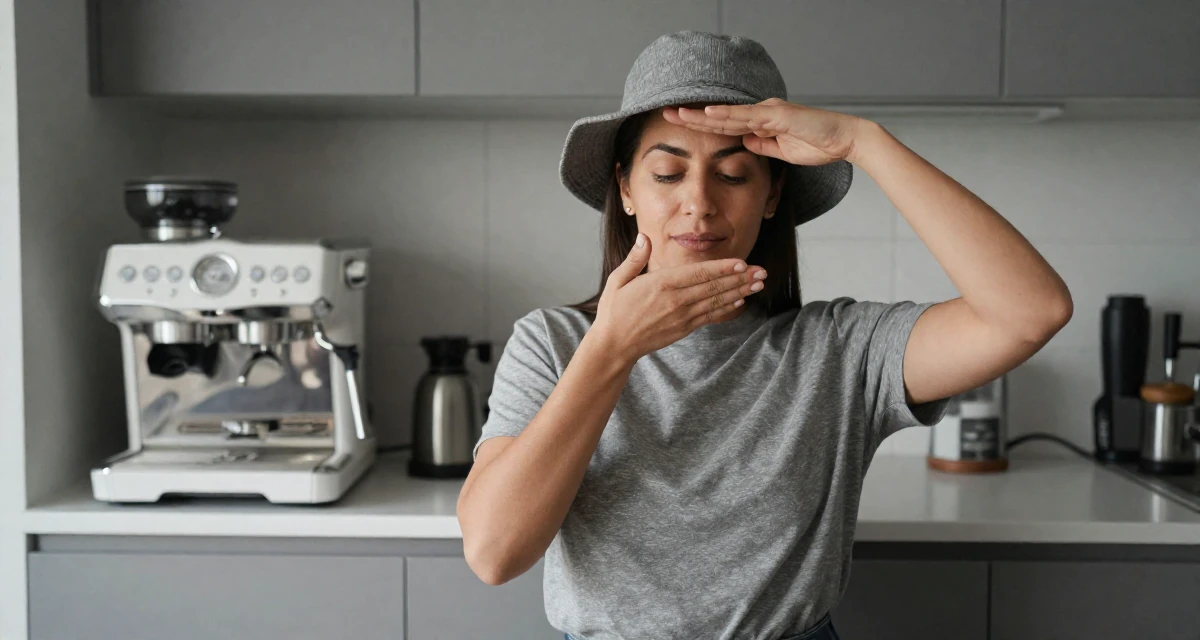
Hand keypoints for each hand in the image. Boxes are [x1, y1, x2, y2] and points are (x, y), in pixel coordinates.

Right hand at [590, 234, 767, 363]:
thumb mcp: (618, 280)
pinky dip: (726, 308)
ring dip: (739, 292)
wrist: (614, 345)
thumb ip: (635, 258)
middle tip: (762, 272)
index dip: (722, 268)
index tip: (742, 263)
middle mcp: (675, 300)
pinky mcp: (684, 328)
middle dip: (740, 278)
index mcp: (660, 284)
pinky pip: (710, 316)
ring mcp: (681, 316)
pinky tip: (740, 301)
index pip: (698, 273)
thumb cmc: (614, 311)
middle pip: (713, 286)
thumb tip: (644, 237)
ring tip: (758, 284)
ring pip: (716, 301)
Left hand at [663, 98, 866, 165]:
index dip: (702, 126)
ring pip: (727, 115)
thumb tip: (744, 144)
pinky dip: (726, 114)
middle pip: (720, 117)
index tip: (680, 127)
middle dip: (692, 118)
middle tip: (666, 114)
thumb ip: (763, 147)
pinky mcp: (777, 115)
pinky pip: (746, 116)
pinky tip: (707, 113)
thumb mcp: (782, 152)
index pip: (725, 125)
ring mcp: (768, 112)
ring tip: (676, 114)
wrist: (845, 139)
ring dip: (700, 115)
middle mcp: (761, 113)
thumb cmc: (818, 146)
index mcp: (761, 123)